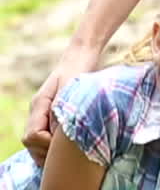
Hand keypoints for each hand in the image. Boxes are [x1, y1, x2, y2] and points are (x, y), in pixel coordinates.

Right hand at [23, 49, 99, 164]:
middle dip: (47, 151)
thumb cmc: (79, 70)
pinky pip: (46, 136)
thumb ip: (61, 111)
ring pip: (37, 142)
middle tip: (70, 150)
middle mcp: (37, 111)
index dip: (47, 144)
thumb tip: (54, 135)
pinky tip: (70, 145)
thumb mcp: (72, 89)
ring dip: (51, 150)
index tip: (66, 141)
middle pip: (31, 143)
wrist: (82, 56)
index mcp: (39, 105)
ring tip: (72, 150)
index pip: (32, 136)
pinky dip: (55, 144)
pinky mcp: (51, 115)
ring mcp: (42, 114)